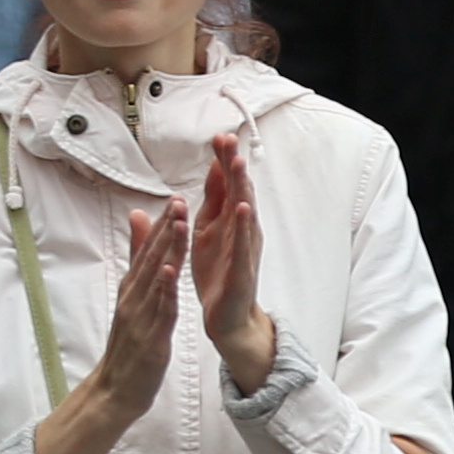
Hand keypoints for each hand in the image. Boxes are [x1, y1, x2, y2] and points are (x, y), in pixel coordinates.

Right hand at [29, 202, 187, 453]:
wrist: (115, 390)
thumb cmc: (127, 346)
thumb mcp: (130, 304)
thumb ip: (135, 271)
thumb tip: (137, 242)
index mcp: (131, 289)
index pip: (147, 252)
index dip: (161, 225)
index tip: (174, 198)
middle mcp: (133, 298)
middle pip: (152, 258)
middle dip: (166, 229)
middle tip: (178, 200)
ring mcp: (140, 317)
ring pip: (157, 278)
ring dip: (169, 249)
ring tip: (180, 224)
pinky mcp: (151, 338)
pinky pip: (160, 310)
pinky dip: (166, 289)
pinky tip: (173, 270)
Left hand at [188, 130, 274, 387]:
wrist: (228, 317)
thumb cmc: (218, 272)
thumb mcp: (208, 231)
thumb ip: (212, 202)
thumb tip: (215, 168)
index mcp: (228, 221)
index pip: (226, 186)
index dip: (223, 161)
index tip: (218, 135)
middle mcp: (241, 231)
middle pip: (238, 192)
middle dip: (233, 165)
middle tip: (229, 138)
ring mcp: (244, 249)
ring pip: (244, 214)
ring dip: (241, 188)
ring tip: (238, 163)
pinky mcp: (242, 270)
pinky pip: (243, 246)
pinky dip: (243, 226)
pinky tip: (242, 208)